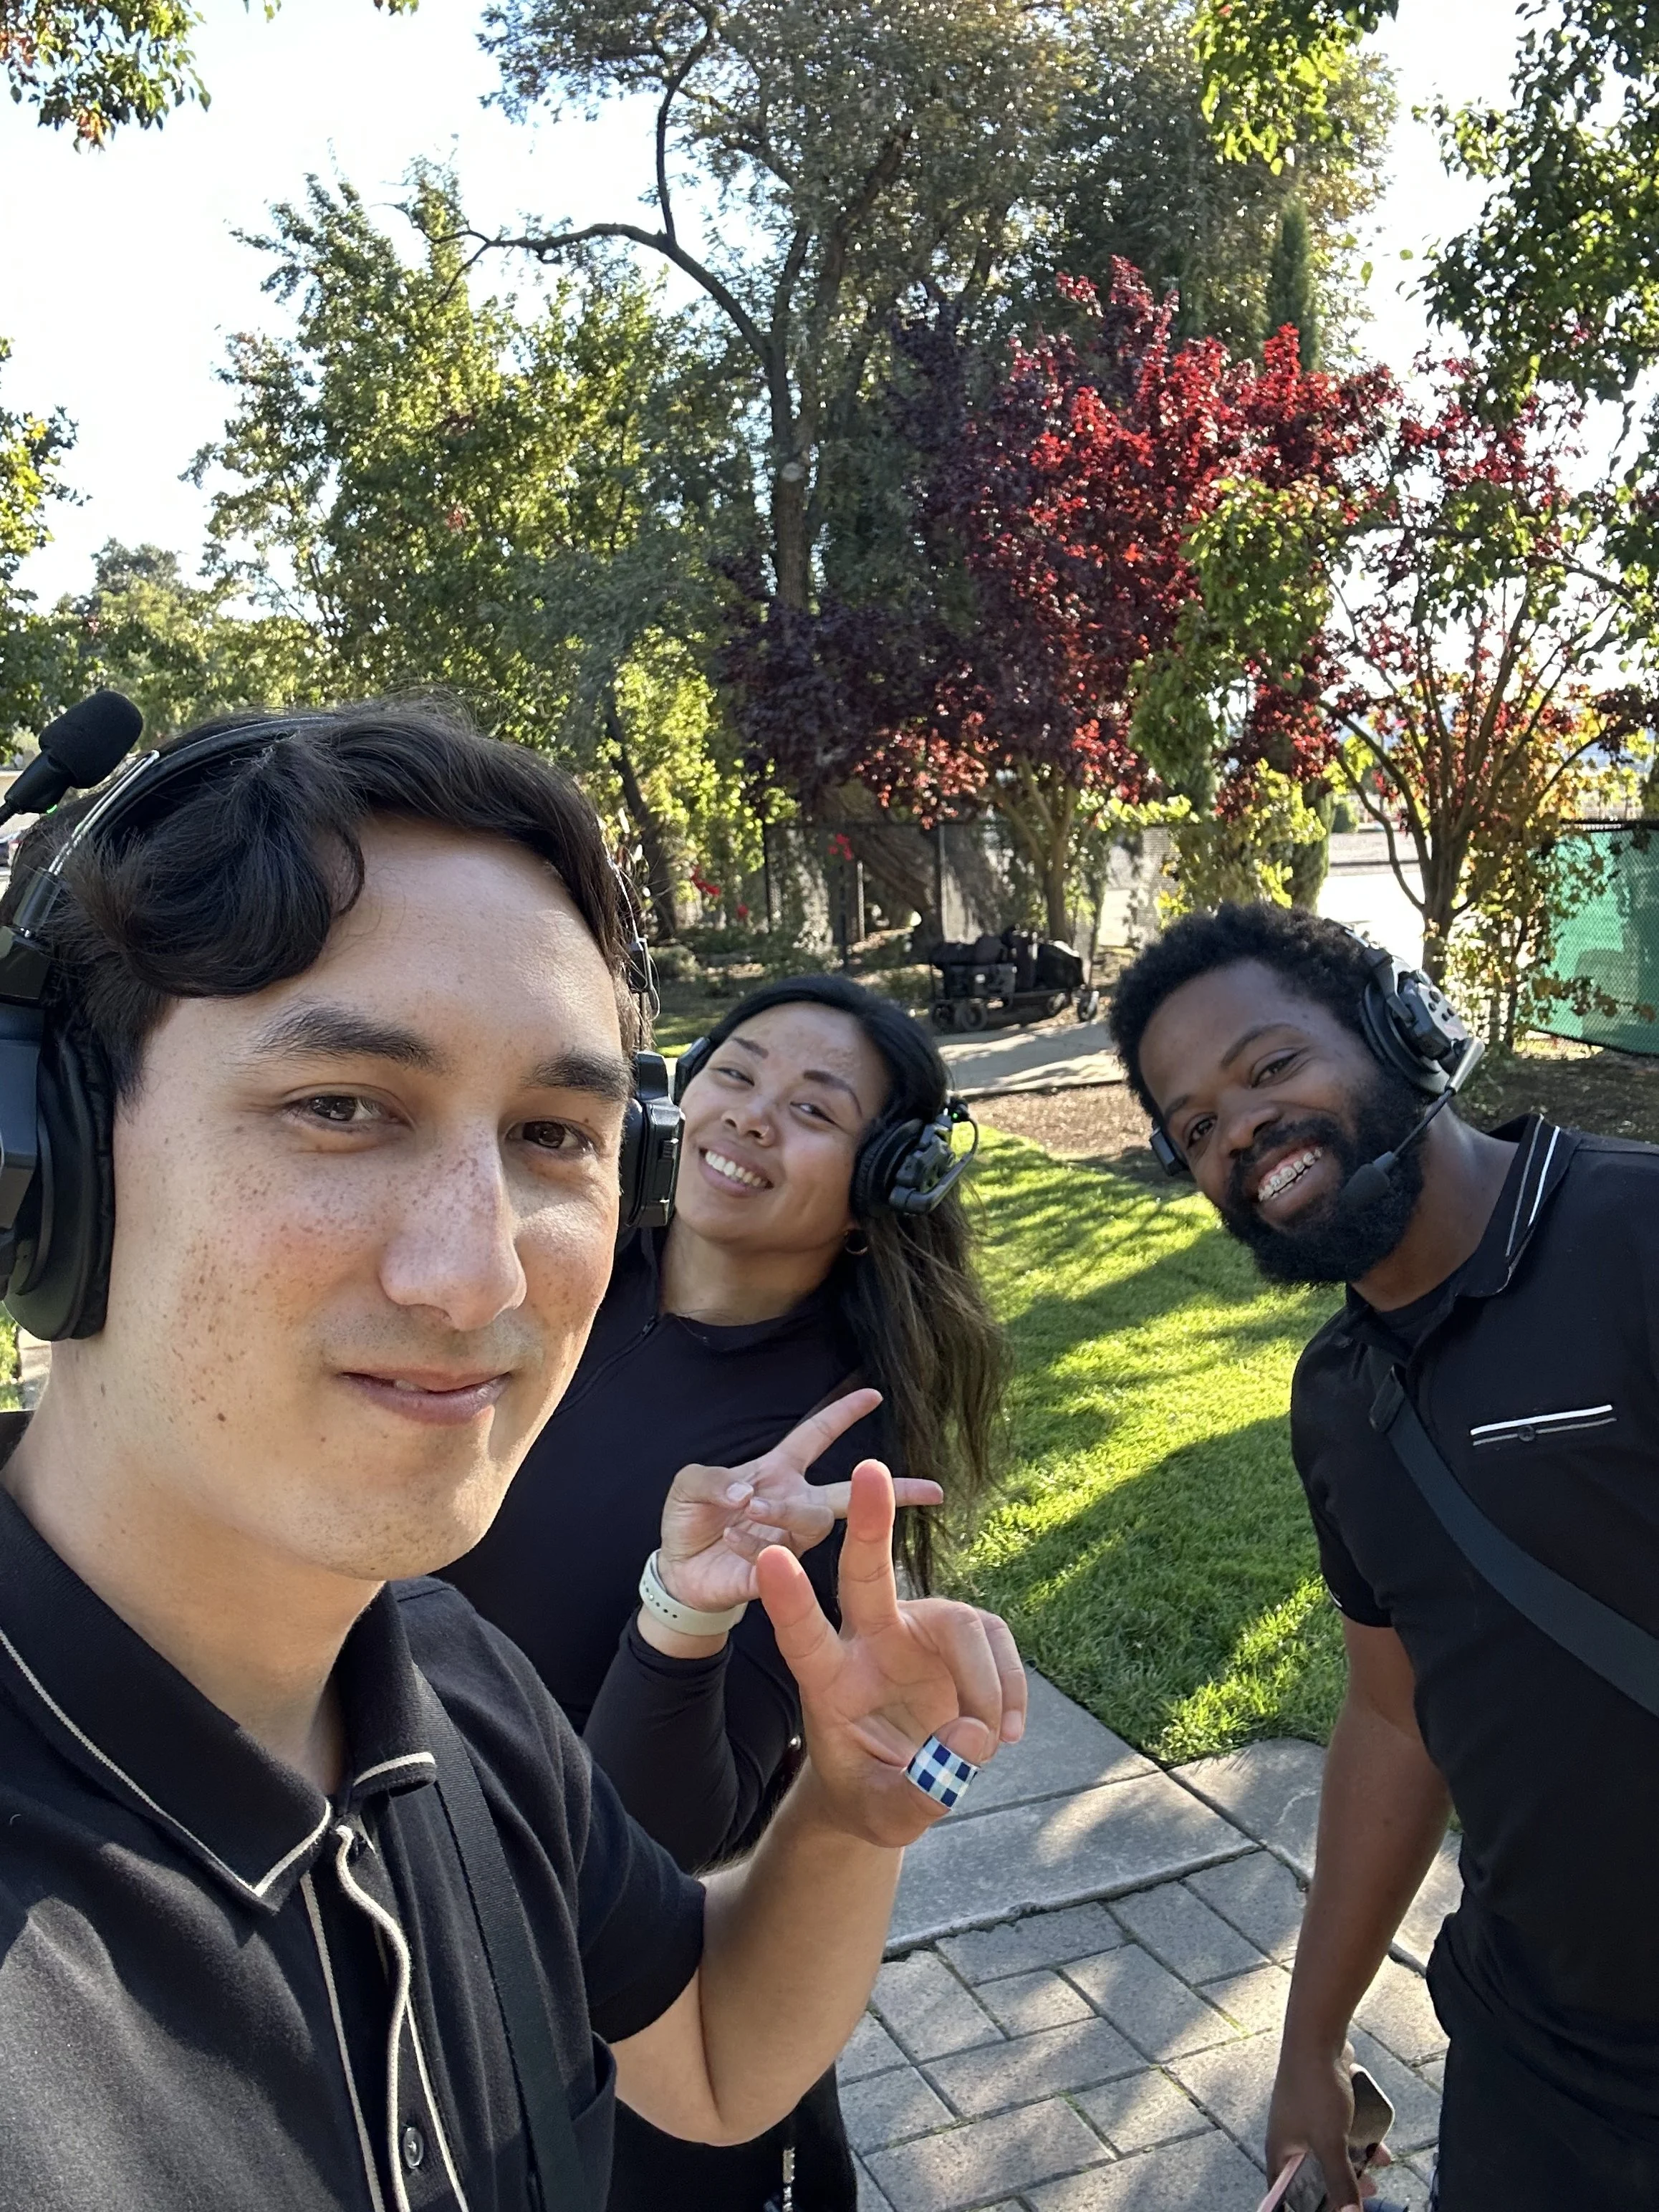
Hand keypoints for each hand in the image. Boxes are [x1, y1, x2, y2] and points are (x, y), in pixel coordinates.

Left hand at [655, 1389, 943, 1618]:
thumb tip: (746, 1494)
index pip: (816, 1435)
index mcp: (777, 1471)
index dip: (842, 1412)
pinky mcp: (780, 1575)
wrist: (677, 1571)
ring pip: (813, 1521)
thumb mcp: (690, 1485)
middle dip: (894, 1489)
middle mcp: (793, 1502)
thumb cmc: (690, 1519)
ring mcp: (791, 1540)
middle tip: (932, 1490)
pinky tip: (733, 1542)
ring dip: (781, 1512)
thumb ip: (713, 1482)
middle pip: (850, 1494)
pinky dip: (755, 1547)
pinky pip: (783, 1558)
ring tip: (749, 1512)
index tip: (874, 1394)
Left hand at [755, 1459, 1026, 1846]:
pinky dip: (1011, 1689)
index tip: (768, 1557)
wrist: (897, 1785)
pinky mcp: (959, 1636)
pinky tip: (1008, 1733)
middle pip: (866, 1575)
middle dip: (868, 1522)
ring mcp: (916, 1632)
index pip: (802, 1636)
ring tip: (992, 1746)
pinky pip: (996, 1642)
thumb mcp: (886, 1814)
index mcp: (828, 1681)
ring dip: (987, 1686)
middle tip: (870, 1468)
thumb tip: (970, 1743)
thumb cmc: (873, 1794)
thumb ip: (920, 1792)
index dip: (788, 1600)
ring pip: (962, 1624)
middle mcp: (869, 1640)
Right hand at [1266, 2045, 1384, 2210]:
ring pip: (1331, 2152)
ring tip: (1377, 2166)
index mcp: (1281, 2150)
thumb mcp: (1330, 2142)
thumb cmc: (1315, 2089)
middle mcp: (1290, 2137)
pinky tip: (1378, 2143)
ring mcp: (1306, 2118)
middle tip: (1368, 2192)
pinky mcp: (1322, 2104)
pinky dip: (1358, 2139)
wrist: (1318, 2036)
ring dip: (1356, 2162)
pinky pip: (1341, 2131)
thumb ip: (1341, 2181)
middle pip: (1315, 2175)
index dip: (1304, 2206)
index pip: (1285, 2192)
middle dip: (1343, 2185)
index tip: (1330, 2211)